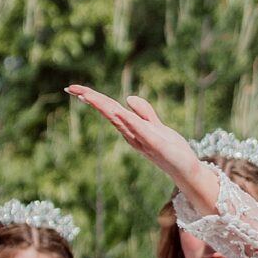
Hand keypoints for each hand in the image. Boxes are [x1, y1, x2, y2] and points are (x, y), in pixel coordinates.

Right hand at [65, 86, 219, 212]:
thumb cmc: (171, 150)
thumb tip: (128, 98)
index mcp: (130, 128)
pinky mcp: (156, 144)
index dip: (92, 97)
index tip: (73, 88)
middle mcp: (131, 134)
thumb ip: (144, 113)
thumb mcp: (156, 126)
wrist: (186, 170)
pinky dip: (129, 121)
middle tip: (70, 88)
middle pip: (108, 112)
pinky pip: (140, 130)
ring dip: (103, 107)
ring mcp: (141, 139)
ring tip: (87, 95)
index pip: (109, 109)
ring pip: (119, 120)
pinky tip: (119, 111)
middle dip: (90, 99)